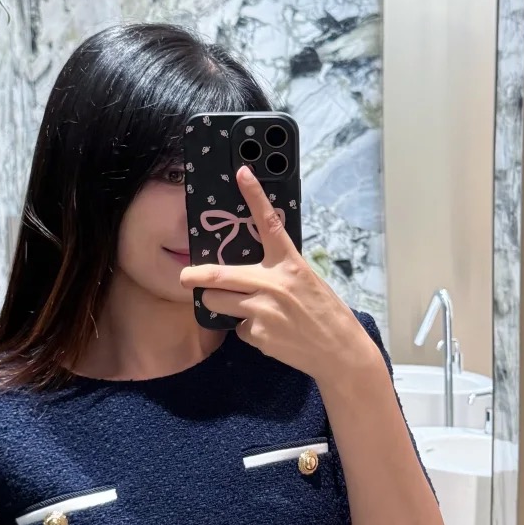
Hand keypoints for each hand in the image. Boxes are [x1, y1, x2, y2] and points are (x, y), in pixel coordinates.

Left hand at [180, 165, 375, 385]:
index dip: (254, 196)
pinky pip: (238, 328)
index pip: (269, 223)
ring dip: (220, 305)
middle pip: (218, 275)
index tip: (242, 173)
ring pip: (218, 303)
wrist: (339, 351)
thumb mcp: (306, 281)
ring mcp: (262, 310)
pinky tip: (269, 333)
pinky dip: (247, 330)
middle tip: (184, 276)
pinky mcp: (257, 335)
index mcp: (289, 263)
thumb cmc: (325, 313)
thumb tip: (249, 269)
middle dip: (195, 276)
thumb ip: (278, 271)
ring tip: (244, 310)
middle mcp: (272, 283)